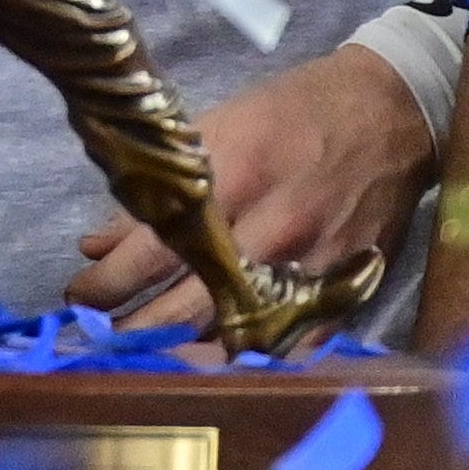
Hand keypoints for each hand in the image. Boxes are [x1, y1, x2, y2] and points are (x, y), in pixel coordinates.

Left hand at [63, 44, 435, 324]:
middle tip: (100, 338)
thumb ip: (159, 192)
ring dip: (185, 350)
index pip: (154, 248)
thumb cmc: (293, 112)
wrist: (390, 112)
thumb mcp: (216, 130)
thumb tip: (98, 244)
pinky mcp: (347, 290)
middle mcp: (271, 228)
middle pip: (190, 303)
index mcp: (231, 177)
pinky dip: (249, 357)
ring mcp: (313, 265)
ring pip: (237, 333)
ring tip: (144, 354)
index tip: (78, 297)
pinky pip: (290, 346)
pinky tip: (215, 358)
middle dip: (136, 329)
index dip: (109, 283)